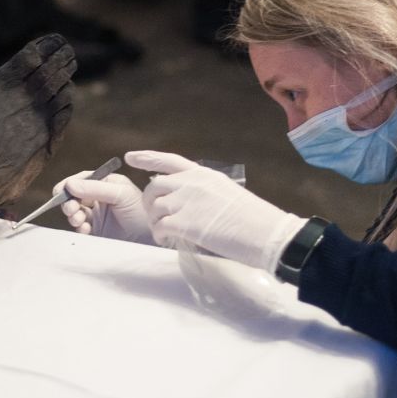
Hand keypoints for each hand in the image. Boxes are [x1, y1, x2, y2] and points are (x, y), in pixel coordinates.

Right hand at [53, 171, 154, 243]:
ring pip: (74, 212)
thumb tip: (69, 184)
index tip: (61, 191)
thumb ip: (95, 188)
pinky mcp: (96, 231)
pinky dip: (79, 228)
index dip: (69, 185)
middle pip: (74, 196)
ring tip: (79, 220)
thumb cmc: (141, 212)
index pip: (81, 179)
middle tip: (72, 209)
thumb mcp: (120, 195)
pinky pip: (79, 228)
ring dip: (73, 215)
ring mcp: (97, 215)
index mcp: (106, 183)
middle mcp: (99, 197)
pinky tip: (86, 230)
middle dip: (69, 202)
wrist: (151, 239)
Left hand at [125, 150, 306, 272]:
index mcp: (203, 174)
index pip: (168, 160)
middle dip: (149, 202)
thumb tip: (187, 201)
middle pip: (154, 187)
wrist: (266, 233)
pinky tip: (167, 239)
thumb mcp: (226, 192)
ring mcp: (187, 202)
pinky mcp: (185, 223)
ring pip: (154, 208)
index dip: (147, 158)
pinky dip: (159, 235)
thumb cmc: (253, 218)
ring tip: (165, 232)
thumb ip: (203, 192)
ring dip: (154, 222)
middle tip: (156, 217)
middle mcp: (191, 183)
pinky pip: (159, 227)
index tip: (130, 157)